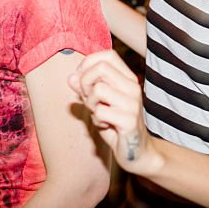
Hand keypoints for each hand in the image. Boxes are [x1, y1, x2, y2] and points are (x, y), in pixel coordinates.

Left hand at [68, 50, 161, 175]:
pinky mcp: (129, 120)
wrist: (137, 152)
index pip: (107, 55)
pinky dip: (96, 120)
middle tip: (88, 98)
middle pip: (101, 67)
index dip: (88, 64)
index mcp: (127, 78)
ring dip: (90, 104)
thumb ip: (85, 89)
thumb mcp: (97, 103)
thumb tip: (71, 77)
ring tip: (98, 113)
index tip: (82, 80)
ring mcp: (132, 103)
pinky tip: (105, 125)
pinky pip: (100, 112)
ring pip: (98, 89)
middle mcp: (132, 87)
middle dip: (85, 82)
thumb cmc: (116, 125)